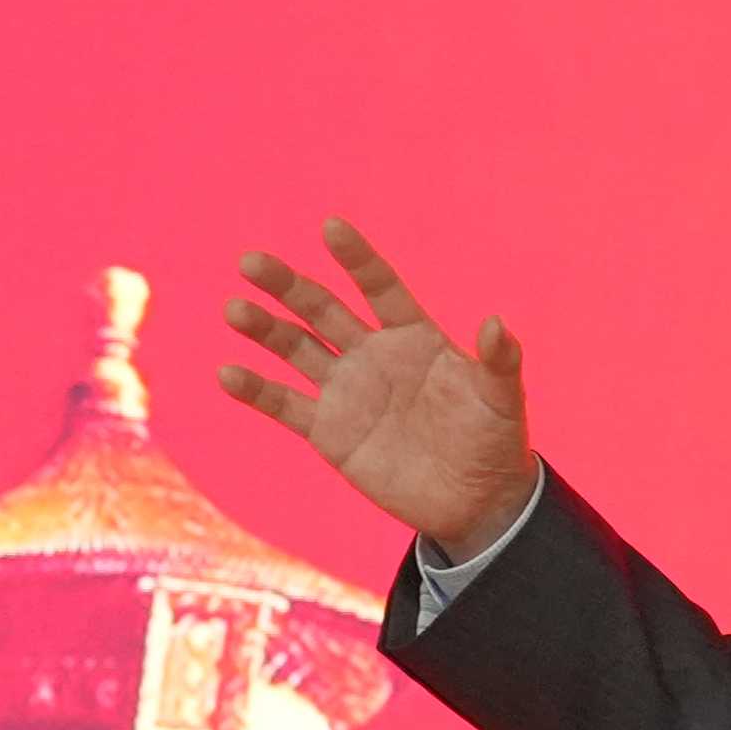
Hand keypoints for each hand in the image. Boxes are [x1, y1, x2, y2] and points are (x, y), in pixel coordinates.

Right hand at [216, 220, 537, 559]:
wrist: (473, 501)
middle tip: (251, 262)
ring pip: (296, 349)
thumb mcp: (503, 399)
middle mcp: (372, 355)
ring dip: (264, 329)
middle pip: (322, 310)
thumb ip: (499, 361)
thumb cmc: (494, 441)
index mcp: (413, 336)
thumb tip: (497, 323)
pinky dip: (256, 390)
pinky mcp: (328, 432)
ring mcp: (346, 392)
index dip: (355, 259)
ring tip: (234, 309)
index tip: (330, 227)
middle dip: (288, 286)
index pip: (378, 286)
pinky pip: (285, 405)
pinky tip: (227, 373)